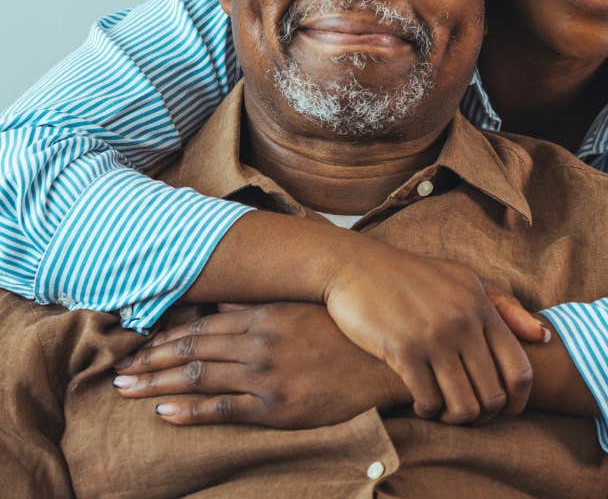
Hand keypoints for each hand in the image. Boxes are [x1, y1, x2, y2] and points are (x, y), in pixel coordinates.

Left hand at [113, 302, 409, 427]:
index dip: (166, 336)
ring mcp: (265, 375)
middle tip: (118, 371)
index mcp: (264, 315)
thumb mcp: (302, 306)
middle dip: (150, 360)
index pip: (202, 326)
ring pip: (199, 377)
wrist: (380, 361)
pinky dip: (189, 410)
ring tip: (126, 389)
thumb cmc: (341, 330)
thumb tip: (227, 304)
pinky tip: (164, 411)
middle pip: (191, 350)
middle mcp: (258, 342)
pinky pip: (222, 409)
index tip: (138, 344)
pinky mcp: (275, 407)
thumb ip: (262, 305)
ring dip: (157, 382)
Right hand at [322, 241, 544, 423]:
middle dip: (483, 415)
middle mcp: (462, 322)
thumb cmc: (413, 276)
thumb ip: (503, 307)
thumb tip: (543, 337)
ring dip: (455, 418)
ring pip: (464, 407)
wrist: (357, 266)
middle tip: (466, 412)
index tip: (505, 410)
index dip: (517, 401)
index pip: (520, 369)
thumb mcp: (462, 280)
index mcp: (481, 305)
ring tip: (444, 409)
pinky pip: (429, 402)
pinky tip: (420, 400)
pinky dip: (427, 410)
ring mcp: (434, 337)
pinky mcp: (402, 350)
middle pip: (493, 395)